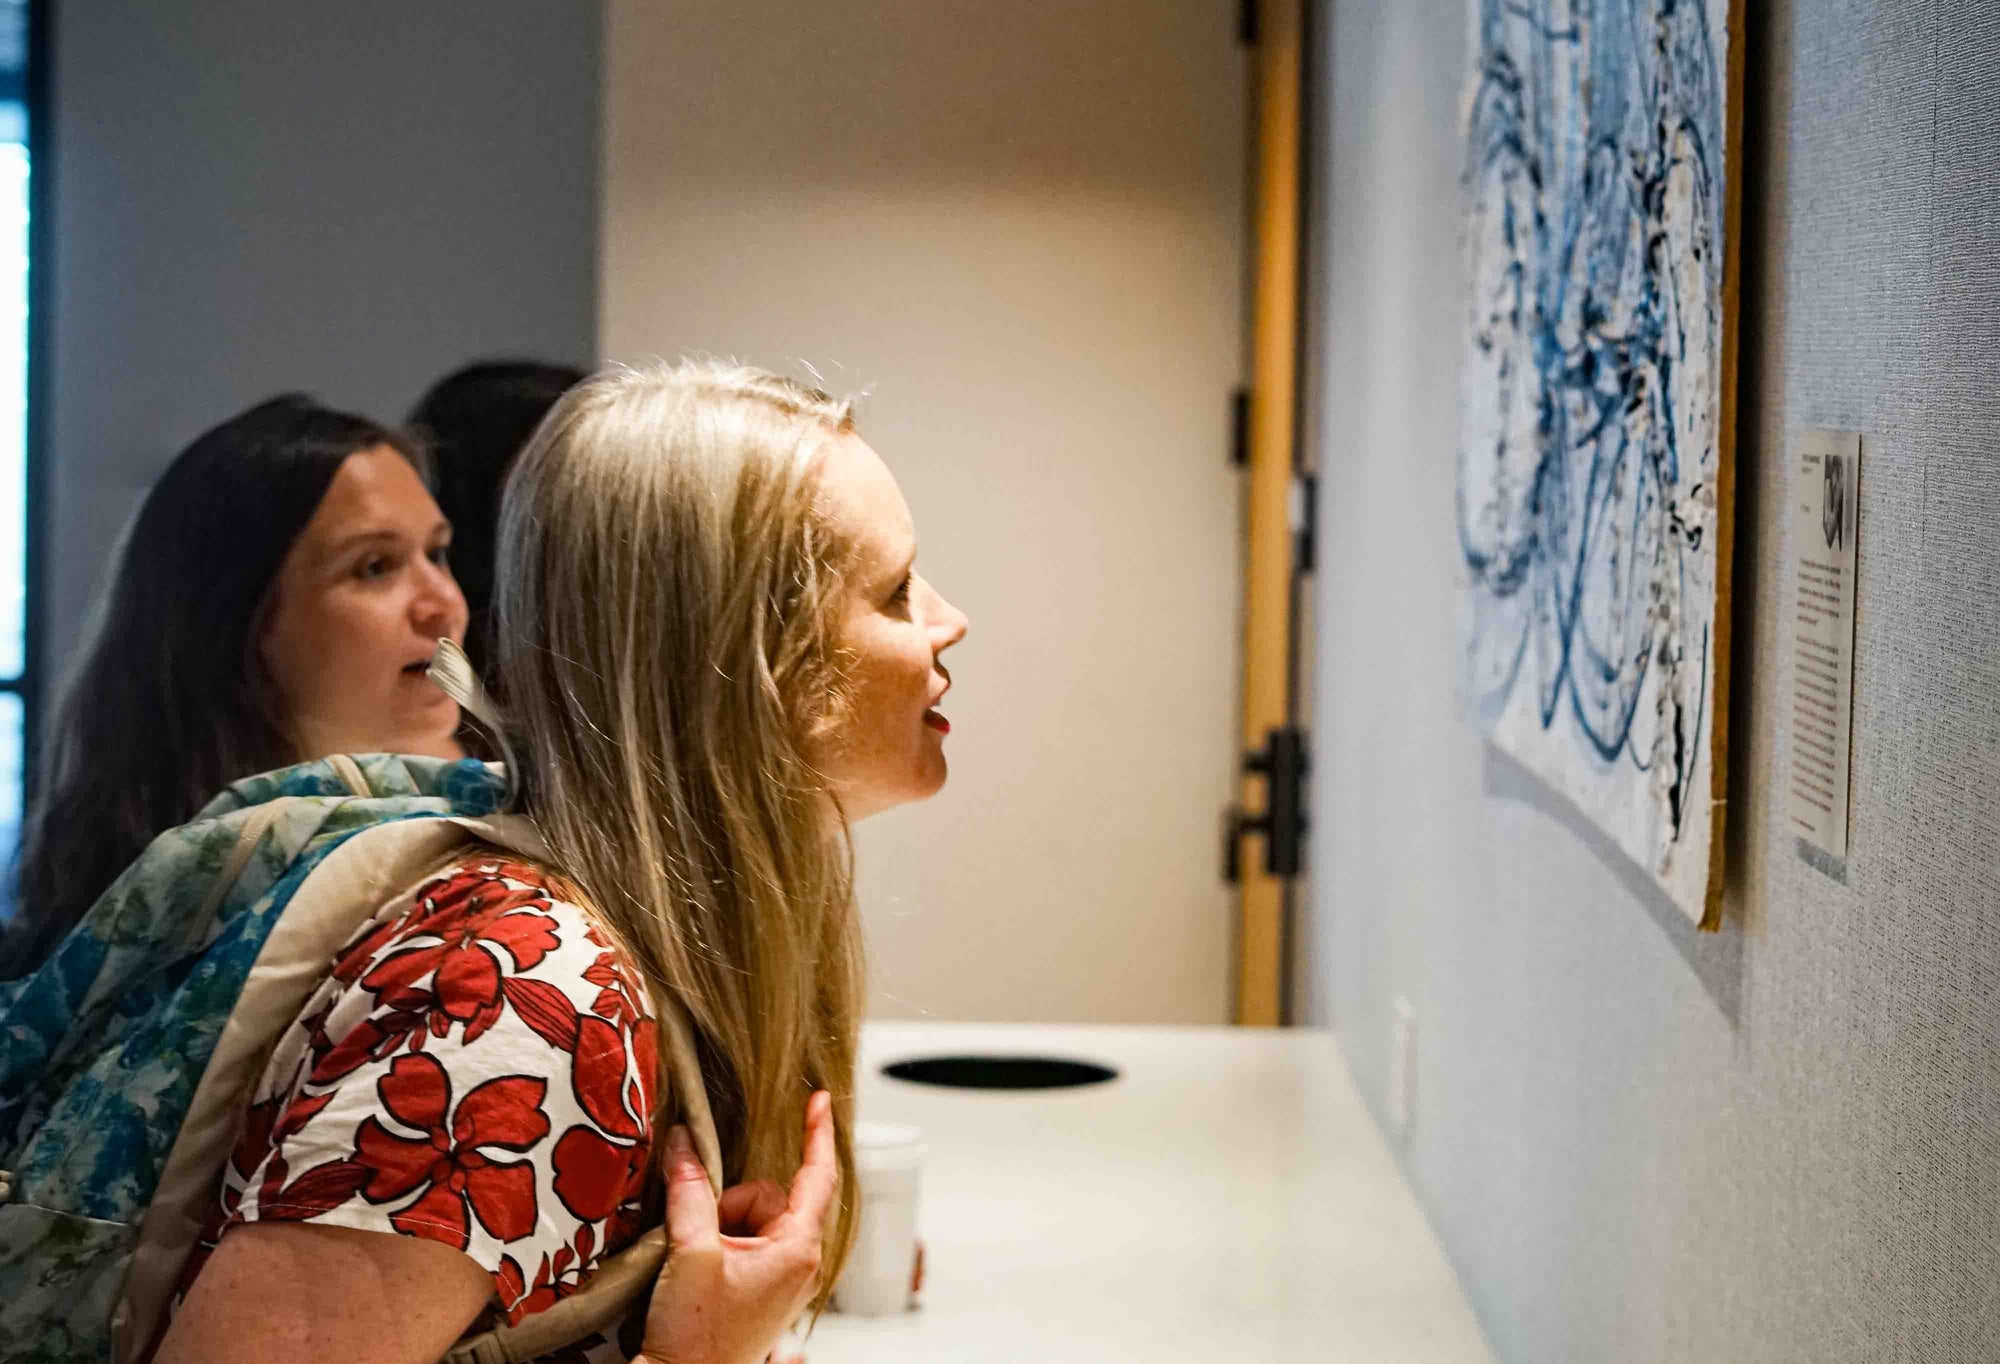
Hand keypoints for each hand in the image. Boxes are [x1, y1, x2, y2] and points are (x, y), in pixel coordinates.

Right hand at [636, 1091, 838, 1363]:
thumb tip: (685, 1143)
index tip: (816, 1100)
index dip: (816, 1134)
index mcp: (798, 1249)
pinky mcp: (762, 1288)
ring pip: (749, 1217)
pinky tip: (702, 1272)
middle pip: (767, 1196)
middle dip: (728, 1204)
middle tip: (702, 1237)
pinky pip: (743, 1241)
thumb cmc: (696, 1339)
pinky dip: (718, 1243)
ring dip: (718, 1227)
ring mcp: (782, 1277)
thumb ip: (689, 1191)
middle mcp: (799, 1262)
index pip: (818, 1176)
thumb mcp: (689, 1252)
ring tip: (699, 1263)